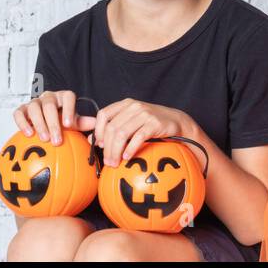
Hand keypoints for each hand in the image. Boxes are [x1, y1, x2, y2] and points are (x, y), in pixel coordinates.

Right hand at [13, 89, 79, 144]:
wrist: (46, 118)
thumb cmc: (62, 120)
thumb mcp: (73, 121)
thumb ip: (82, 122)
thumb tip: (96, 124)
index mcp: (63, 97)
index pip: (68, 97)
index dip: (69, 109)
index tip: (69, 125)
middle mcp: (49, 97)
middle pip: (49, 105)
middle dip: (53, 123)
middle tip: (56, 140)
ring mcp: (35, 102)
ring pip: (34, 108)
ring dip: (39, 124)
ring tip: (44, 139)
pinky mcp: (22, 109)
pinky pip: (19, 113)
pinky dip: (22, 122)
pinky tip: (28, 134)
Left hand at [76, 99, 196, 167]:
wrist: (176, 120)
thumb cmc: (150, 123)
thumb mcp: (131, 121)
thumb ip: (113, 127)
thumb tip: (91, 140)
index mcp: (125, 104)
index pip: (103, 114)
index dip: (98, 131)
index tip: (100, 145)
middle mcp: (133, 106)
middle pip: (112, 128)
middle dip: (107, 148)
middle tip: (108, 162)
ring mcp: (144, 114)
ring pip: (122, 133)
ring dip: (116, 151)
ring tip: (115, 163)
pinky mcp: (154, 123)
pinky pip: (137, 137)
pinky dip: (130, 149)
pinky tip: (127, 158)